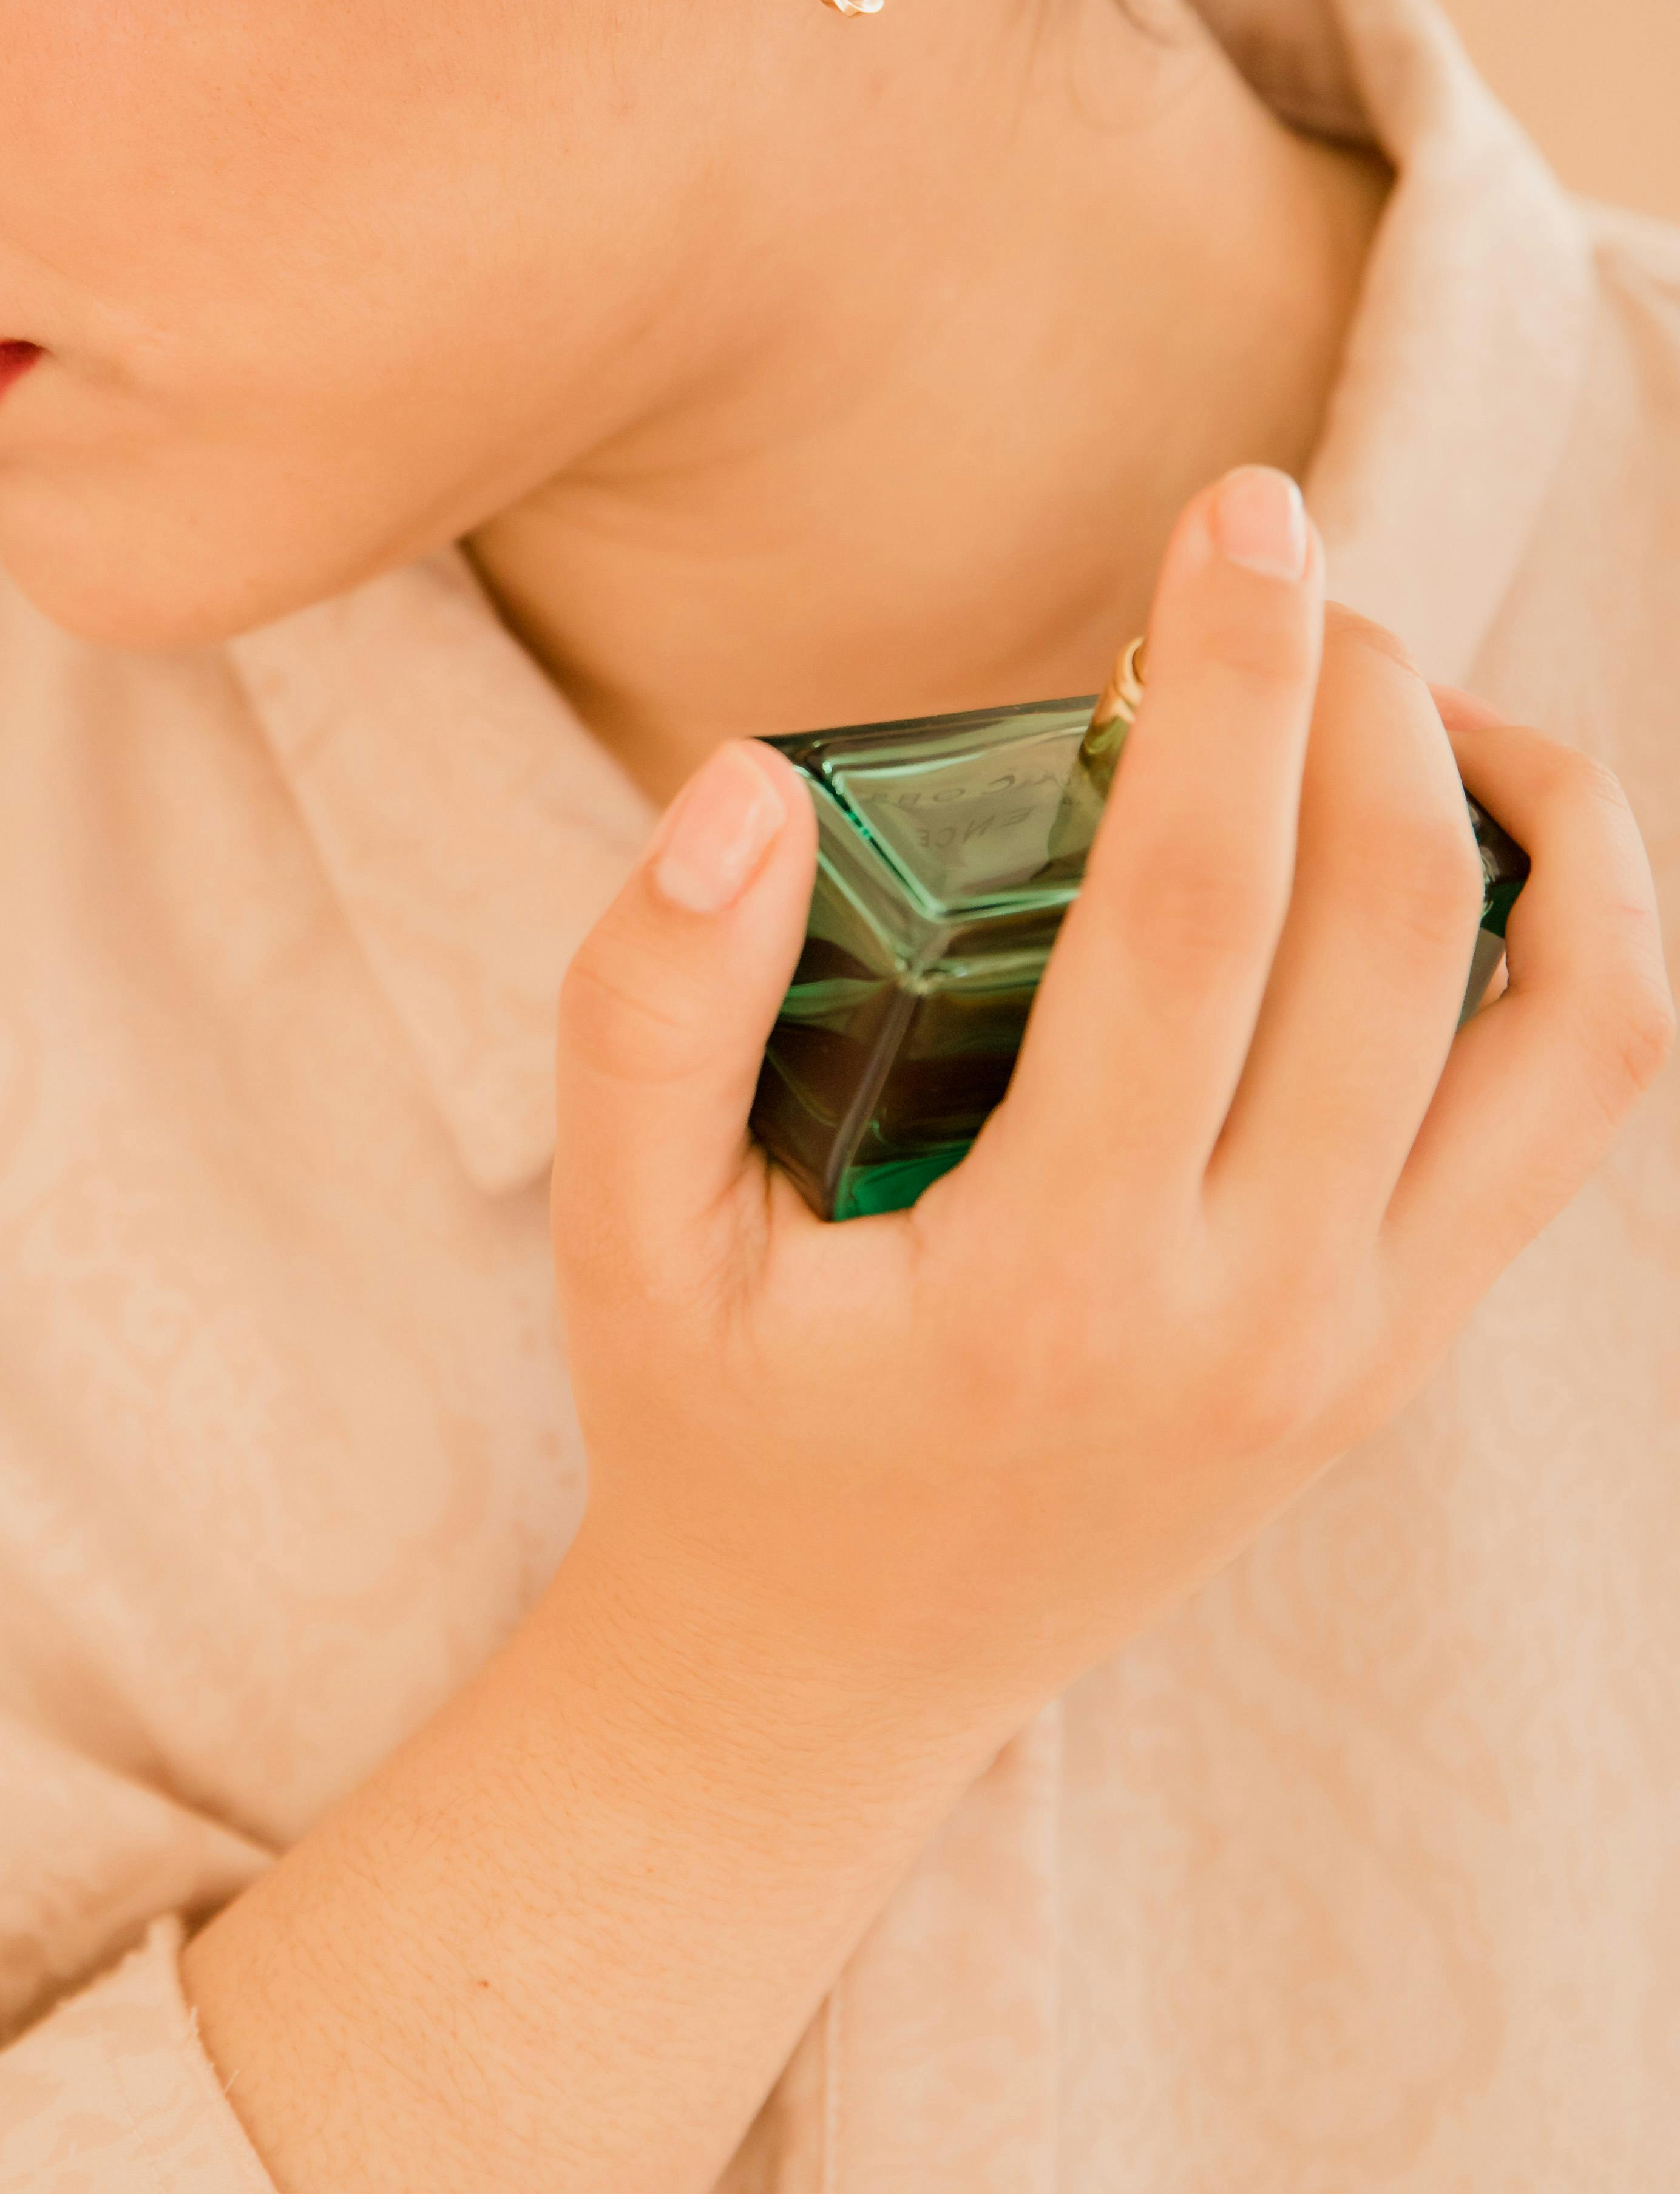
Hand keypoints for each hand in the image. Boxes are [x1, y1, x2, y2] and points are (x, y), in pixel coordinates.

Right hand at [545, 467, 1671, 1753]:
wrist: (825, 1683)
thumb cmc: (714, 1425)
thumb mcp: (616, 1232)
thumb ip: (645, 1002)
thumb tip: (747, 786)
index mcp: (1058, 1283)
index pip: (1197, 913)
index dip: (1229, 679)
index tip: (1234, 510)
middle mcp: (1259, 1323)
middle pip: (1405, 928)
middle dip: (1363, 695)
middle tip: (1270, 574)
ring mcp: (1367, 1346)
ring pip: (1576, 1023)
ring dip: (1529, 809)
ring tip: (1399, 698)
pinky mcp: (1409, 1346)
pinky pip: (1572, 1106)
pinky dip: (1577, 933)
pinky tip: (1460, 836)